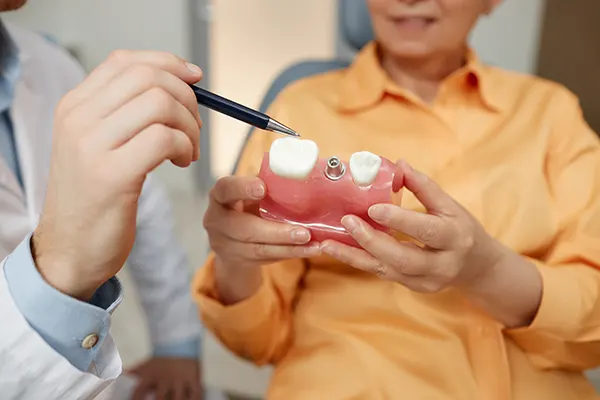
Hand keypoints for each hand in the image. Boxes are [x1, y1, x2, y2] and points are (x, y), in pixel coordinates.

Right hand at [32, 50, 202, 299]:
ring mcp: (91, 146)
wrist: (70, 250)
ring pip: (160, 104)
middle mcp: (77, 118)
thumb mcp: (99, 145)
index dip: (168, 63)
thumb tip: (182, 81)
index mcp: (74, 106)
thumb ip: (126, 113)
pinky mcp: (111, 175)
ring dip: (190, 126)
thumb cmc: (95, 198)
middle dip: (186, 97)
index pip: (125, 61)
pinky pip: (164, 139)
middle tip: (194, 127)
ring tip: (188, 151)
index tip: (195, 78)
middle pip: (148, 78)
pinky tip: (181, 163)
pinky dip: (185, 147)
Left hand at [130, 358, 201, 399]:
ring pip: (178, 399)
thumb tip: (124, 374)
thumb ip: (136, 372)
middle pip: (160, 399)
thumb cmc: (162, 358)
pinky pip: (195, 394)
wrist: (180, 341)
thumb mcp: (147, 365)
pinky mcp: (193, 379)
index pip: (138, 393)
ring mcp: (179, 380)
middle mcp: (165, 379)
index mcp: (151, 376)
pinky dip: (195, 399)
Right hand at [203, 176, 320, 302]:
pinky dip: (290, 254)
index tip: (263, 188)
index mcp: (220, 196)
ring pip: (259, 249)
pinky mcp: (238, 261)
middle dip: (276, 232)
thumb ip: (268, 185)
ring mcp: (225, 245)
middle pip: (244, 229)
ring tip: (314, 246)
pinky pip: (267, 259)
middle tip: (304, 232)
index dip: (242, 188)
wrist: (231, 238)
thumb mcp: (251, 192)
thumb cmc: (247, 205)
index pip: (226, 189)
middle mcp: (217, 221)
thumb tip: (304, 174)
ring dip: (289, 248)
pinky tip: (309, 251)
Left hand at [321, 160, 541, 327]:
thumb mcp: (449, 205)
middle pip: (403, 257)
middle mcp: (441, 264)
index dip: (399, 220)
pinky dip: (359, 261)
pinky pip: (382, 273)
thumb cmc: (461, 228)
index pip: (426, 230)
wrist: (476, 266)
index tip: (373, 208)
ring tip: (328, 243)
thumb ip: (424, 187)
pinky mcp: (413, 287)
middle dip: (371, 241)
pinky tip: (337, 251)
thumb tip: (398, 164)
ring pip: (387, 270)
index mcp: (454, 238)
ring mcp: (426, 281)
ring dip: (355, 256)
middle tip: (347, 221)